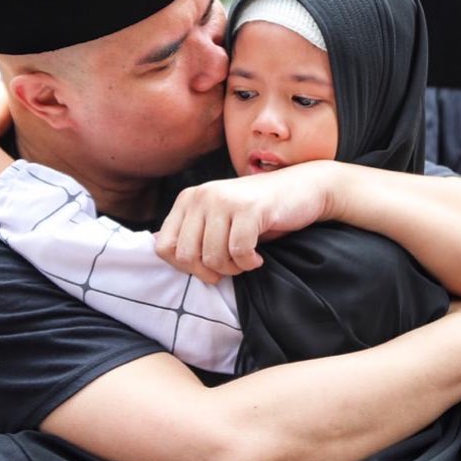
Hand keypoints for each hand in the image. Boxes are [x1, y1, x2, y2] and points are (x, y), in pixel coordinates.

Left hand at [155, 163, 335, 282]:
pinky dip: (249, 264)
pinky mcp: (249, 208)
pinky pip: (239, 253)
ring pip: (212, 257)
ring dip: (232, 269)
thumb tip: (157, 247)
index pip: (164, 247)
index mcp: (188, 199)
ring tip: (245, 260)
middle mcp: (201, 195)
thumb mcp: (218, 219)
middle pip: (186, 256)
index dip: (184, 267)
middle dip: (209, 272)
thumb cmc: (258, 212)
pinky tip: (258, 257)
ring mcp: (224, 200)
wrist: (303, 189)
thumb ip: (190, 231)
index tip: (207, 266)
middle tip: (230, 267)